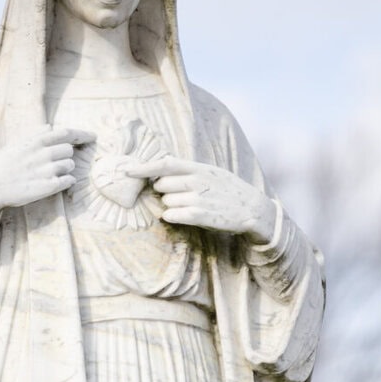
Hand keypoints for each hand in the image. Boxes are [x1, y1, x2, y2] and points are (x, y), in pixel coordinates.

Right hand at [0, 126, 95, 215]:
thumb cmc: (3, 164)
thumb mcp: (16, 143)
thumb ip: (35, 134)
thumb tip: (50, 127)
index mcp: (36, 141)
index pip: (67, 133)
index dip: (83, 135)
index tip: (92, 137)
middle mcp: (44, 154)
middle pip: (69, 150)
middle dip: (65, 155)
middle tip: (53, 161)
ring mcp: (47, 171)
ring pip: (70, 165)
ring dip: (65, 168)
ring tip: (49, 173)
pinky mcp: (49, 187)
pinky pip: (69, 181)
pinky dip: (67, 181)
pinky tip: (56, 182)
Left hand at [124, 155, 274, 239]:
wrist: (253, 209)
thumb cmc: (229, 190)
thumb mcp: (212, 172)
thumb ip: (189, 170)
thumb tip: (162, 168)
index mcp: (198, 167)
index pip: (165, 164)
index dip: (143, 167)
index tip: (127, 171)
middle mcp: (197, 180)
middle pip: (161, 185)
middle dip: (164, 193)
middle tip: (180, 196)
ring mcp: (199, 198)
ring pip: (166, 202)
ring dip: (172, 207)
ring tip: (190, 207)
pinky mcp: (201, 216)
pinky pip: (172, 216)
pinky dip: (173, 217)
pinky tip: (184, 216)